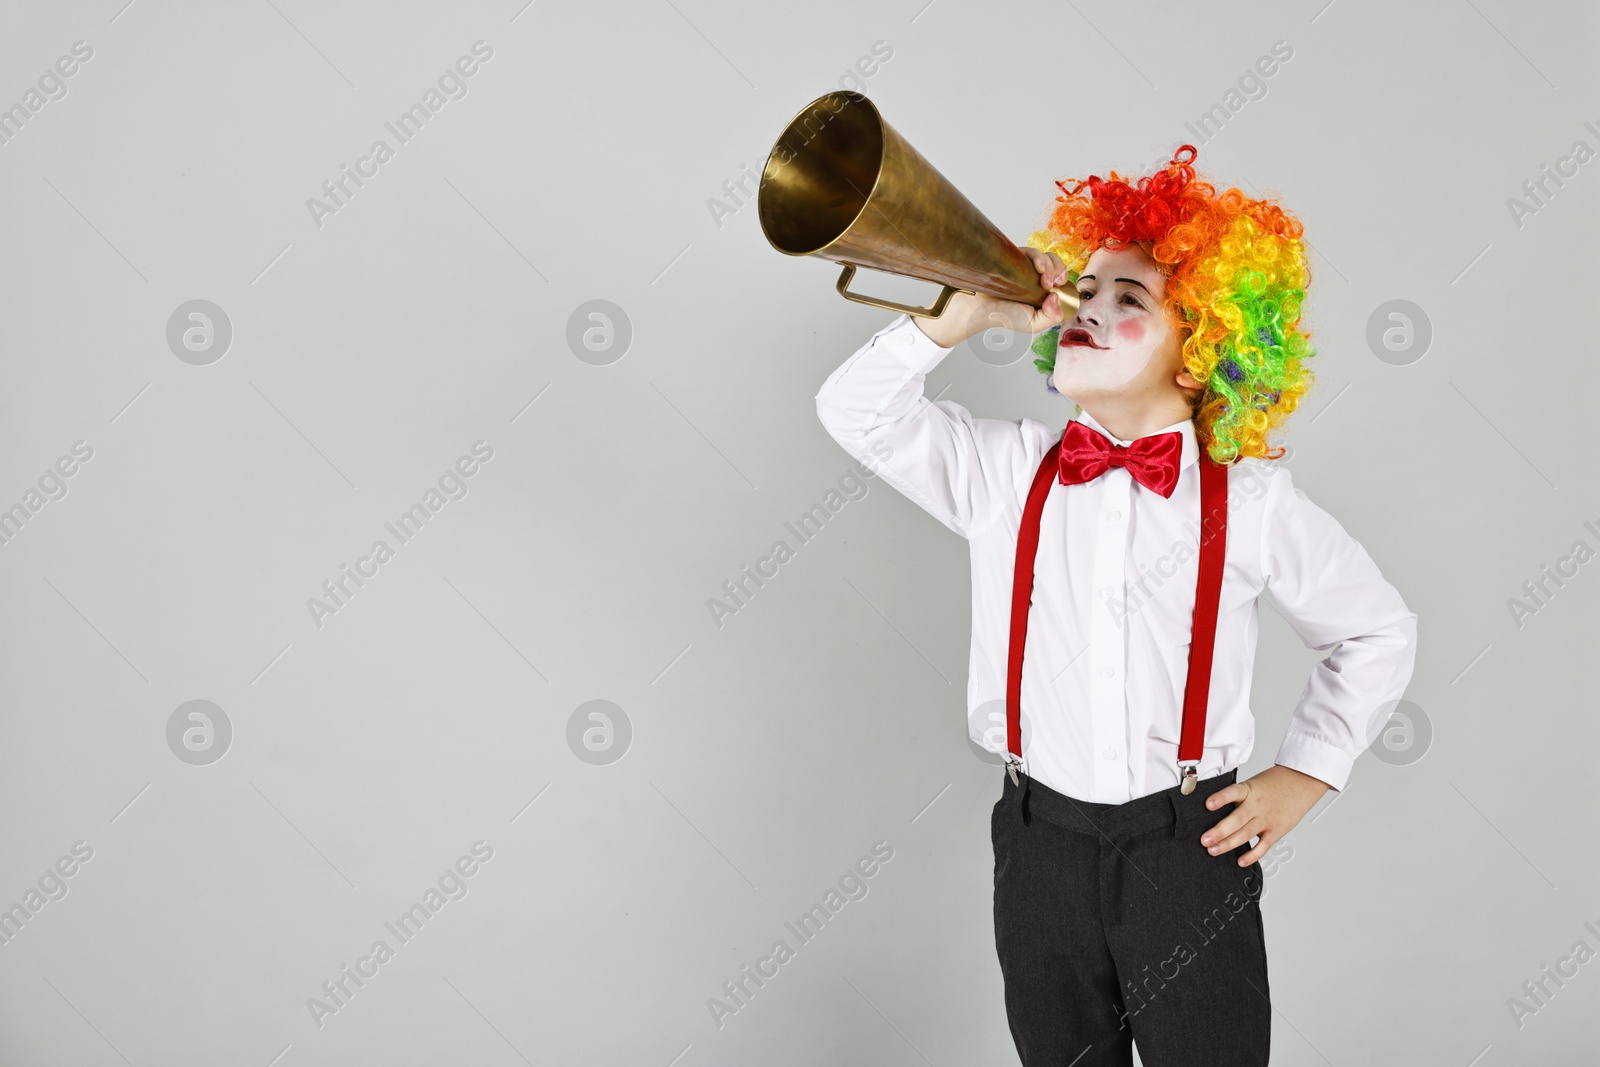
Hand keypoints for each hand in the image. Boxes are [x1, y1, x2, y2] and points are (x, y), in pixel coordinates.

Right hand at [911, 246, 1072, 347]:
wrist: (976, 308)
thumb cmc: (1001, 317)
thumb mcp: (1033, 324)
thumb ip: (1052, 317)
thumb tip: (1057, 296)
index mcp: (1042, 294)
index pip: (1061, 280)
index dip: (1064, 280)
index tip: (1060, 287)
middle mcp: (1035, 279)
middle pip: (1056, 266)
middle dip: (1059, 270)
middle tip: (1051, 283)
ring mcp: (1024, 268)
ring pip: (1045, 256)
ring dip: (1049, 264)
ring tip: (1043, 277)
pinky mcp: (1013, 258)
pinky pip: (1030, 251)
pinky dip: (1038, 257)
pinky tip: (1036, 266)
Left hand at [1199, 764, 1330, 865]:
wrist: (1301, 782)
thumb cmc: (1273, 783)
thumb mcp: (1252, 783)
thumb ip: (1237, 797)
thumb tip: (1214, 811)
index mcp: (1248, 790)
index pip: (1233, 793)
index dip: (1220, 798)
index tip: (1208, 805)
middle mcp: (1257, 805)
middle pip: (1237, 819)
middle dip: (1219, 831)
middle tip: (1204, 840)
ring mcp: (1267, 819)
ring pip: (1246, 834)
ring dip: (1229, 844)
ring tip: (1213, 850)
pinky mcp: (1276, 830)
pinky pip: (1263, 845)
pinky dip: (1252, 855)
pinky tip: (1240, 861)